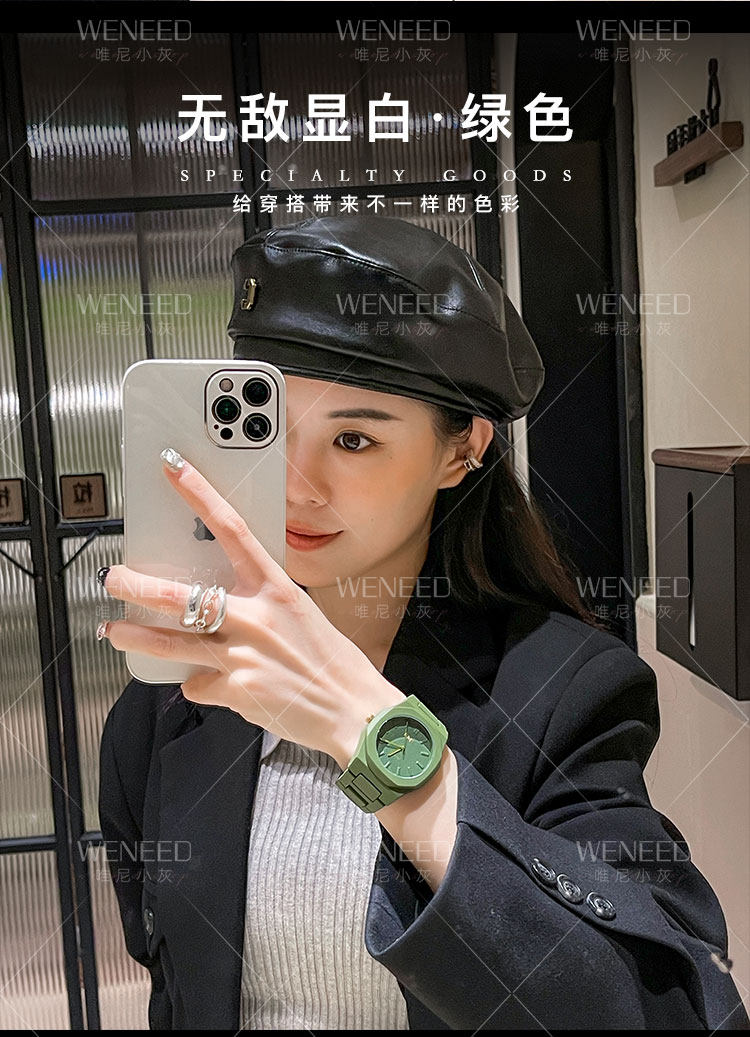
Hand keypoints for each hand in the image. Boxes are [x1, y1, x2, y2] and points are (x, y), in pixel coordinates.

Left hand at [99, 448, 405, 766]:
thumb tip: (219, 602)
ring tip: (113, 630)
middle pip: (178, 594)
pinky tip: (213, 684)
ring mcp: (241, 654)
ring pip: (169, 642)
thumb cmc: (332, 662)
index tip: (174, 469)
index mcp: (276, 589)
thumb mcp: (300, 614)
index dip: (198, 494)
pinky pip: (197, 684)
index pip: (231, 528)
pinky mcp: (234, 690)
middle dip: (136, 584)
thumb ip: (259, 604)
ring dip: (133, 635)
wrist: (352, 709)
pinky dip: (199, 684)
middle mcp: (254, 617)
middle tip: (115, 578)